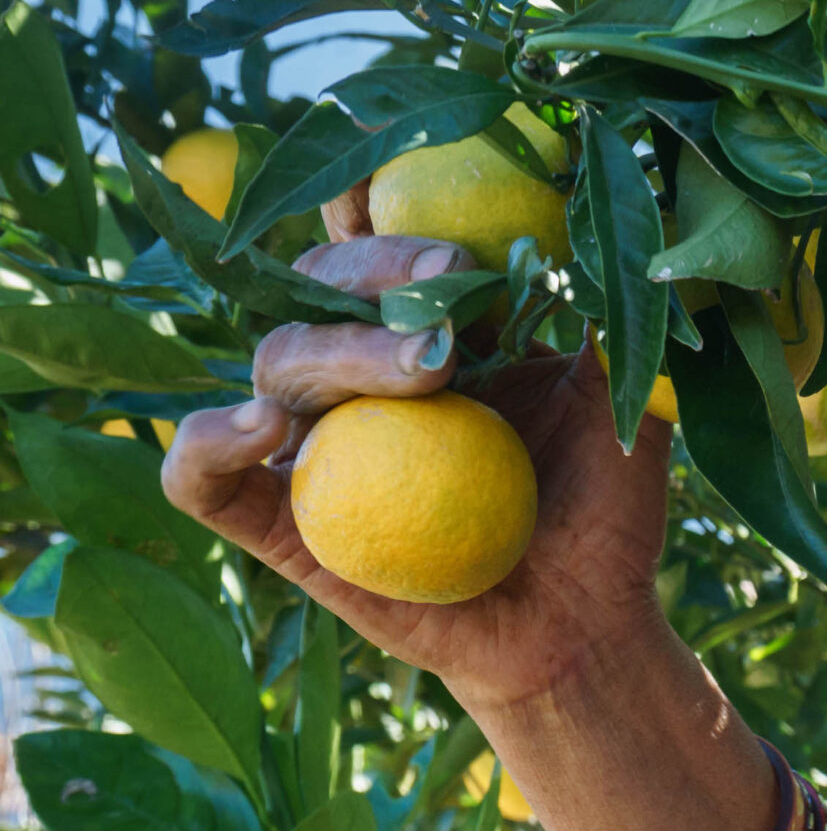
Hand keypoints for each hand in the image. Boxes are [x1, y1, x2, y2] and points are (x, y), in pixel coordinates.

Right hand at [161, 221, 674, 714]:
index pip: (378, 244)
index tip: (435, 205)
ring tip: (423, 370)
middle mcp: (362, 379)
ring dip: (337, 349)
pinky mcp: (284, 528)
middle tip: (449, 291)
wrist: (585, 626)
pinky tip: (262, 429)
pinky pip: (203, 481)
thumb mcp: (620, 408)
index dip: (381, 205)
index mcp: (430, 332)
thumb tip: (581, 234)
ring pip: (275, 364)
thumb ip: (598, 323)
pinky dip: (206, 446)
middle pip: (319, 286)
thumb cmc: (602, 513)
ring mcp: (318, 449)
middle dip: (377, 270)